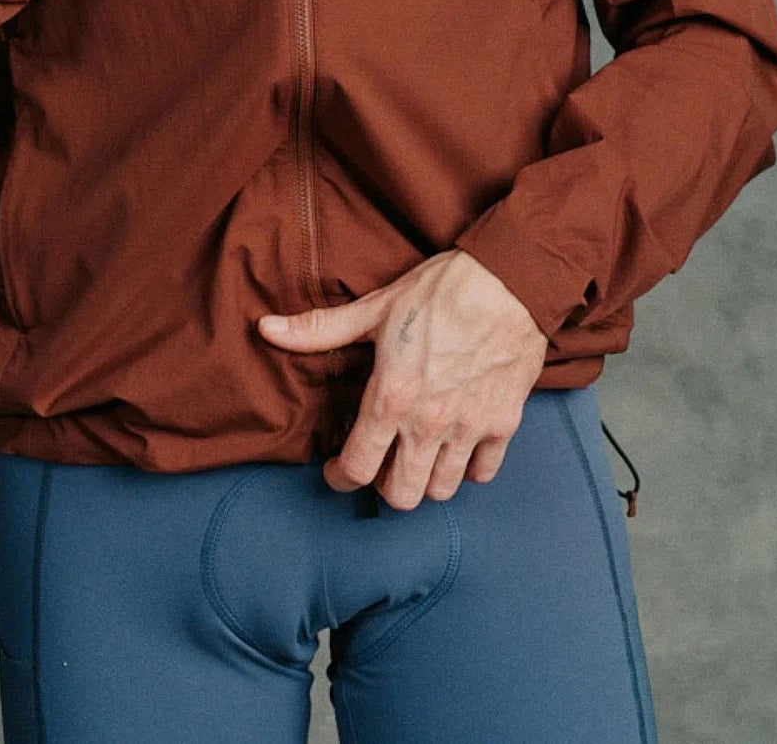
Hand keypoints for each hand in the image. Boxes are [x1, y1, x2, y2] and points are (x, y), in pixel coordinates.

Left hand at [256, 249, 549, 508]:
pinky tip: (457, 445)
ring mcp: (469, 428)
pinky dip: (468, 468)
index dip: (339, 477)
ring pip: (440, 491)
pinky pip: (482, 473)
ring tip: (416, 454)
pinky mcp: (504, 424)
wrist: (510, 279)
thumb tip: (266, 329)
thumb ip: (320, 329)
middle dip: (382, 486)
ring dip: (424, 479)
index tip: (337, 469)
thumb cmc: (440, 290)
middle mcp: (429, 424)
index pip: (356, 468)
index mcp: (391, 398)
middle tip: (379, 461)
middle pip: (399, 496)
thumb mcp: (375, 307)